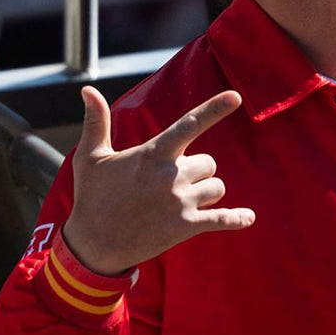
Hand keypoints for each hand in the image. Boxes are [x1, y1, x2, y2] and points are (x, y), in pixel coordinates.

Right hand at [62, 87, 254, 276]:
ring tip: (178, 201)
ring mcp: (180, 202)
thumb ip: (96, 122)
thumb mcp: (91, 157)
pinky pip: (221, 219)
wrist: (93, 245)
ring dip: (205, 192)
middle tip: (169, 184)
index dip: (213, 109)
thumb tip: (87, 89)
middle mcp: (171, 176)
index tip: (235, 96)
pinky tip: (248, 217)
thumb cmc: (92, 197)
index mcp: (153, 154)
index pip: (189, 125)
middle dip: (196, 171)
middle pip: (208, 163)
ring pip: (216, 187)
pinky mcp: (185, 227)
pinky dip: (237, 219)